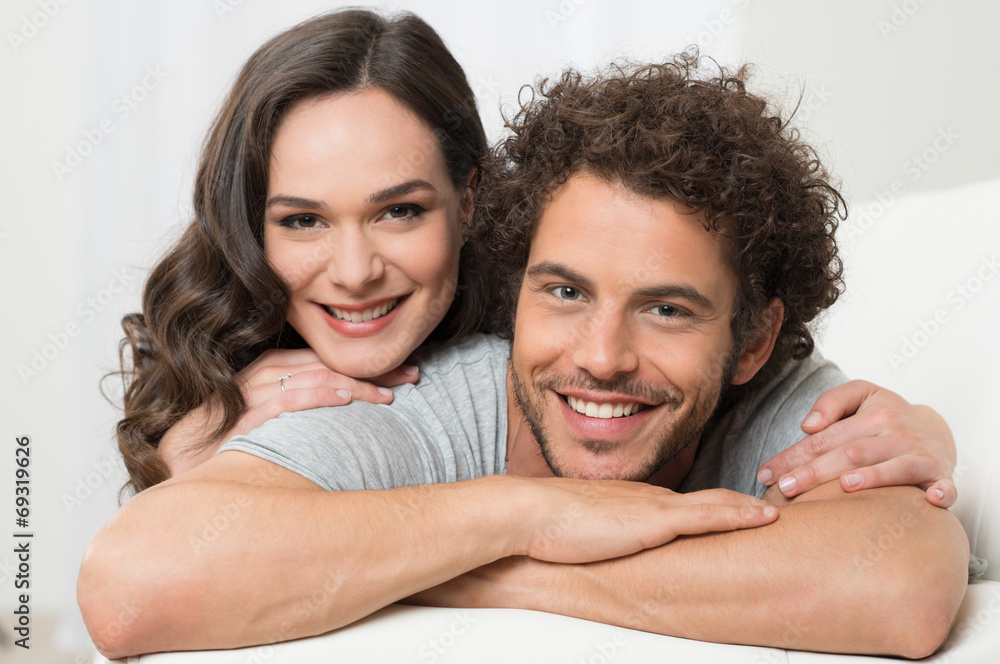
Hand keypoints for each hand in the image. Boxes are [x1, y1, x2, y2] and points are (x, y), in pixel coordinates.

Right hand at [159, 348, 418, 476]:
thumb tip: (349, 417)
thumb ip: (302, 417)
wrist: (175, 475)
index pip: (325, 362)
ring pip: (309, 379)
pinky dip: (313, 397)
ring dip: (353, 384)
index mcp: (269, 374)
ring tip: (389, 395)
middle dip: (371, 371)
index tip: (405, 374)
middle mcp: (260, 379)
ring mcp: (248, 399)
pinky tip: (342, 399)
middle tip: (411, 377)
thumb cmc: (225, 451)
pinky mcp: (238, 422)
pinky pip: (281, 402)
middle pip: (324, 366)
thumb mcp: (270, 427)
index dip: (367, 366)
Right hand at [514, 479, 776, 563]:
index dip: (718, 507)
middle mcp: (651, 498)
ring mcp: (656, 507)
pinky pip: (710, 515)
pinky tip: (767, 517)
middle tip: (778, 510)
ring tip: (785, 512)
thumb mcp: (578, 534)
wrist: (529, 513)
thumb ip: (596, 540)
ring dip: (752, 507)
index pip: (687, 504)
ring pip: (719, 503)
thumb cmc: (544, 526)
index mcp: (634, 501)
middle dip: (744, 504)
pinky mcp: (656, 520)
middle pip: (711, 499)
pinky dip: (742, 514)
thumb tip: (597, 554)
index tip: (743, 512)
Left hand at [756, 380, 956, 506]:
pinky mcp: (940, 474)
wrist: (935, 428)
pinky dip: (942, 492)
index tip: (766, 474)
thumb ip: (831, 402)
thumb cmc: (888, 415)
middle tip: (785, 489)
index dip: (793, 456)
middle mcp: (896, 433)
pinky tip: (932, 499)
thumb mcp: (861, 395)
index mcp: (872, 416)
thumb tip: (808, 425)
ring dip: (871, 477)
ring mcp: (920, 454)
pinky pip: (945, 485)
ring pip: (892, 467)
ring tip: (844, 486)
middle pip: (850, 454)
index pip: (824, 438)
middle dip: (815, 472)